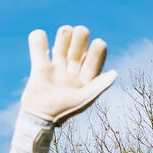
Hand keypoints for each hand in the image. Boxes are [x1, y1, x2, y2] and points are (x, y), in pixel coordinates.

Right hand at [10, 25, 116, 152]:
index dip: (98, 47)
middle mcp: (73, 68)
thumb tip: (114, 73)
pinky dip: (38, 39)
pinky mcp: (40, 66)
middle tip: (74, 49)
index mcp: (87, 75)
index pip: (97, 53)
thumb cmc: (64, 111)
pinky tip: (41, 40)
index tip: (97, 44)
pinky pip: (38, 46)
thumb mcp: (84, 100)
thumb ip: (99, 86)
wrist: (39, 118)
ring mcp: (57, 65)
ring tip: (59, 47)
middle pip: (80, 40)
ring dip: (64, 34)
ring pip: (63, 37)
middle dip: (80, 37)